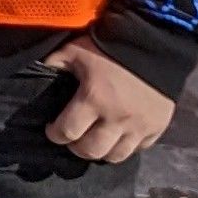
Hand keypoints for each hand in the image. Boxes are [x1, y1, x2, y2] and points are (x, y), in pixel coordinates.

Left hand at [41, 40, 174, 162]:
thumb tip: (39, 73)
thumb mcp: (76, 50)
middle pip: (91, 151)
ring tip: (96, 139)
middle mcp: (117, 118)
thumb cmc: (111, 46)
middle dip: (76, 147)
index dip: (54, 134)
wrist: (155, 41)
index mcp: (94, 99)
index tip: (52, 129)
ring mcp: (140, 125)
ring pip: (116, 156)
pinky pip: (139, 148)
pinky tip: (119, 135)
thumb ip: (55, 64)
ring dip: (102, 151)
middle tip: (74, 137)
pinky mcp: (158, 126)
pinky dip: (127, 146)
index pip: (67, 133)